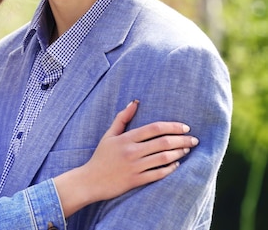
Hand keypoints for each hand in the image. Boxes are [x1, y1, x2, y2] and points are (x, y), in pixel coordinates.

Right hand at [53, 100, 197, 216]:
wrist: (90, 180)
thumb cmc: (101, 156)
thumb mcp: (109, 135)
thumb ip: (122, 118)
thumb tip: (135, 102)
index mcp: (125, 138)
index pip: (154, 128)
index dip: (172, 126)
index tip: (185, 127)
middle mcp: (131, 151)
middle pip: (163, 142)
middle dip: (182, 140)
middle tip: (194, 139)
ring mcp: (134, 166)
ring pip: (163, 158)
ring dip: (179, 153)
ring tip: (187, 150)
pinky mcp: (136, 180)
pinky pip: (158, 174)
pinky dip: (170, 169)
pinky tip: (177, 165)